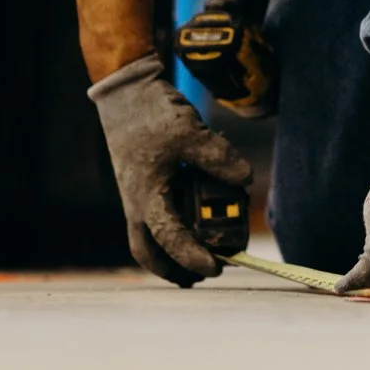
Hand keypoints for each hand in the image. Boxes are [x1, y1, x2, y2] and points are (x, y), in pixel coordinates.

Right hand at [88, 54, 254, 285]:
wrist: (124, 90)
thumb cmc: (150, 112)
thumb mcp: (189, 133)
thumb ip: (218, 158)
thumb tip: (245, 179)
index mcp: (146, 196)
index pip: (170, 239)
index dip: (193, 258)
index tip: (217, 268)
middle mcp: (137, 201)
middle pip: (147, 251)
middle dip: (171, 270)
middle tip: (198, 278)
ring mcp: (136, 192)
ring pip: (146, 236)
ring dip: (168, 252)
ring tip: (196, 258)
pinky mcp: (140, 181)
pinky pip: (152, 215)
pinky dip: (169, 226)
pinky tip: (191, 217)